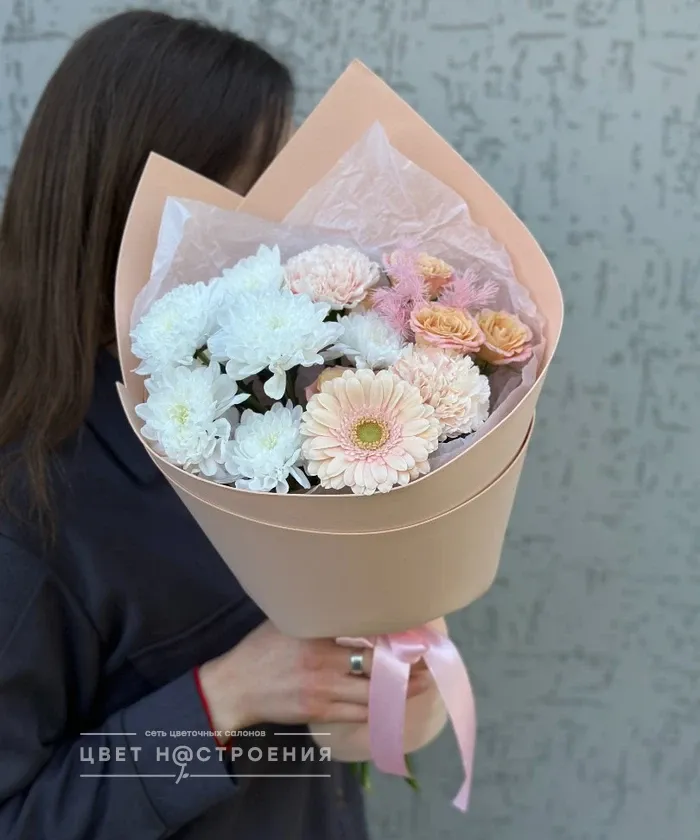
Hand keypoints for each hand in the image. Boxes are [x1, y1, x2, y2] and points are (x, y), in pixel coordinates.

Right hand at [198, 620, 431, 732]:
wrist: (236, 688)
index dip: (393, 638)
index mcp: (316, 637)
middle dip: (406, 667)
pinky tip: (395, 701)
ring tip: (423, 681)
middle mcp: (323, 665)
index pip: (363, 635)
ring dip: (401, 690)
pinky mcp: (321, 712)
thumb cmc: (262, 648)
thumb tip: (350, 602)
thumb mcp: (287, 620)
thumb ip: (318, 615)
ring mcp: (323, 692)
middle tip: (429, 659)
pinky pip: (359, 713)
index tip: (415, 631)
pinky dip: (381, 707)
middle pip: (376, 669)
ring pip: (373, 696)